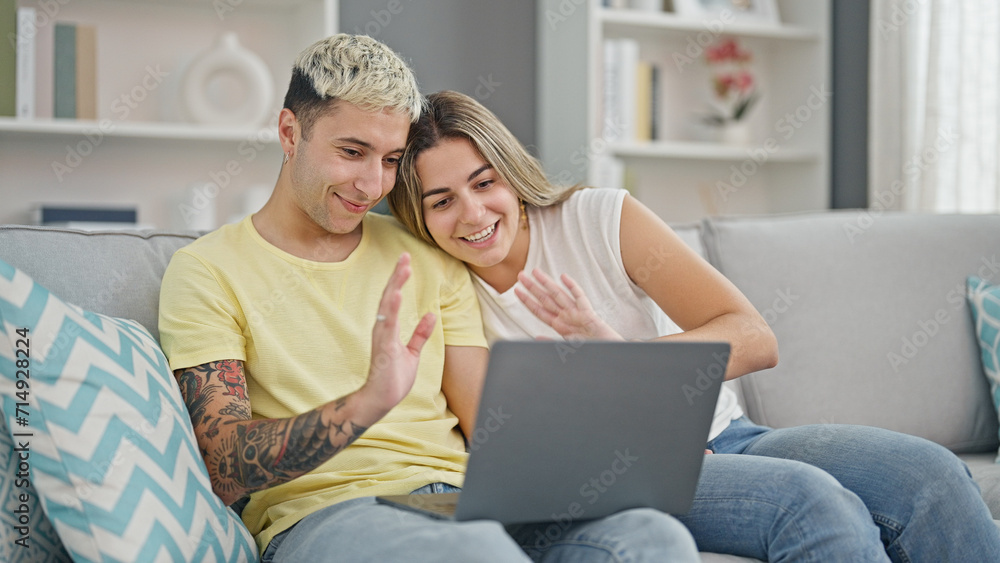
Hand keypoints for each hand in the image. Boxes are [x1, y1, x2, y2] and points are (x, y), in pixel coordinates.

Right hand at [363, 253, 436, 409]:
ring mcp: (381, 338)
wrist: (381, 400)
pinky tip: (394, 295)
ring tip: (402, 270)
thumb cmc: (394, 377)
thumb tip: (431, 315)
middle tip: (404, 256)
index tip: (406, 261)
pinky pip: (387, 326)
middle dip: (396, 276)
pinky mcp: (383, 349)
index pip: (393, 298)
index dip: (399, 279)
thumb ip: (420, 334)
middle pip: (388, 297)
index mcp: (389, 328)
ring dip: (393, 287)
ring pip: (386, 307)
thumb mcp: (412, 352)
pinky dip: (391, 309)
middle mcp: (382, 329)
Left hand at [514, 269, 623, 340]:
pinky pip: (580, 298)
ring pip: (559, 295)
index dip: (527, 300)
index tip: (516, 291)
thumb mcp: (567, 347)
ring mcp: (577, 314)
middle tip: (520, 275)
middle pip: (546, 299)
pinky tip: (564, 277)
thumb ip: (551, 342)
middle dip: (533, 287)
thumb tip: (535, 338)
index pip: (539, 310)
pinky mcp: (589, 314)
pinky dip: (573, 287)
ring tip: (535, 272)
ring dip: (547, 283)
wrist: (608, 354)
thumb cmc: (590, 350)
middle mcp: (566, 317)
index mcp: (559, 325)